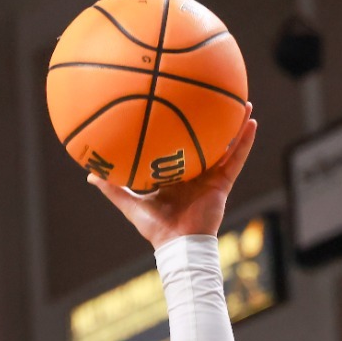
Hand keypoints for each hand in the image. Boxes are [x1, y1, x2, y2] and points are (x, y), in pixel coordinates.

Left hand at [89, 115, 257, 249]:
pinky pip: (236, 159)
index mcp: (176, 174)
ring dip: (236, 123)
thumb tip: (90, 174)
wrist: (177, 244)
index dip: (183, 130)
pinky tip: (252, 121)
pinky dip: (245, 141)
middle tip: (216, 96)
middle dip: (212, 120)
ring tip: (244, 101)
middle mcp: (195, 172)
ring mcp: (211, 177)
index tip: (182, 107)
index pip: (180, 147)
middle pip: (206, 141)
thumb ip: (112, 188)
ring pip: (227, 145)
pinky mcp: (223, 183)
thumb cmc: (154, 227)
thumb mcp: (130, 203)